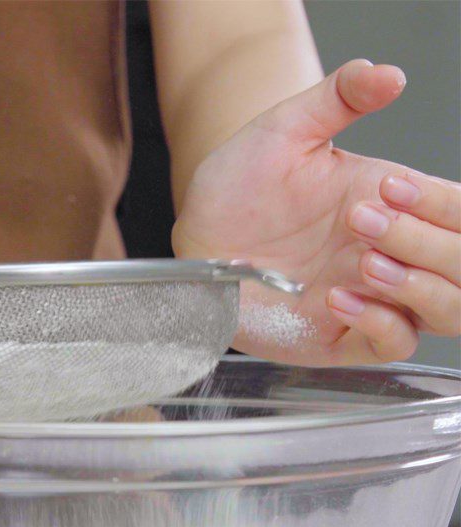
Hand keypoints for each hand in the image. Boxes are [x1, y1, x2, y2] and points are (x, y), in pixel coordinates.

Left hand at [173, 59, 460, 365]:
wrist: (199, 231)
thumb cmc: (242, 184)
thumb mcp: (286, 132)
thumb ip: (336, 99)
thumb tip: (389, 75)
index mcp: (397, 206)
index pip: (460, 213)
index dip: (443, 206)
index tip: (388, 190)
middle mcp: (392, 255)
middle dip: (431, 247)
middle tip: (363, 223)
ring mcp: (370, 298)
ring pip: (446, 310)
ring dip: (419, 288)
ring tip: (366, 264)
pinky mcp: (338, 335)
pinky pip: (390, 344)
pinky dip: (380, 324)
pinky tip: (337, 298)